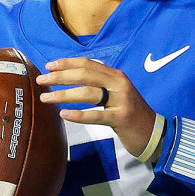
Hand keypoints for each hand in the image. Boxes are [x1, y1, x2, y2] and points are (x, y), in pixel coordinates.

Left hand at [37, 57, 159, 159]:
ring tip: (45, 99)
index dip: (67, 63)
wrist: (154, 132)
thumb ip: (100, 84)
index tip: (48, 66)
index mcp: (116, 75)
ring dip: (63, 95)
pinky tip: (64, 115)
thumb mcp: (117, 94)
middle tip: (41, 81)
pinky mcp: (121, 118)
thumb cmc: (130, 114)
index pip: (88, 64)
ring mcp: (121, 100)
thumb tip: (72, 78)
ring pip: (87, 93)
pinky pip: (96, 115)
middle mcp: (119, 84)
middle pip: (84, 75)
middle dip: (59, 77)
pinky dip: (79, 115)